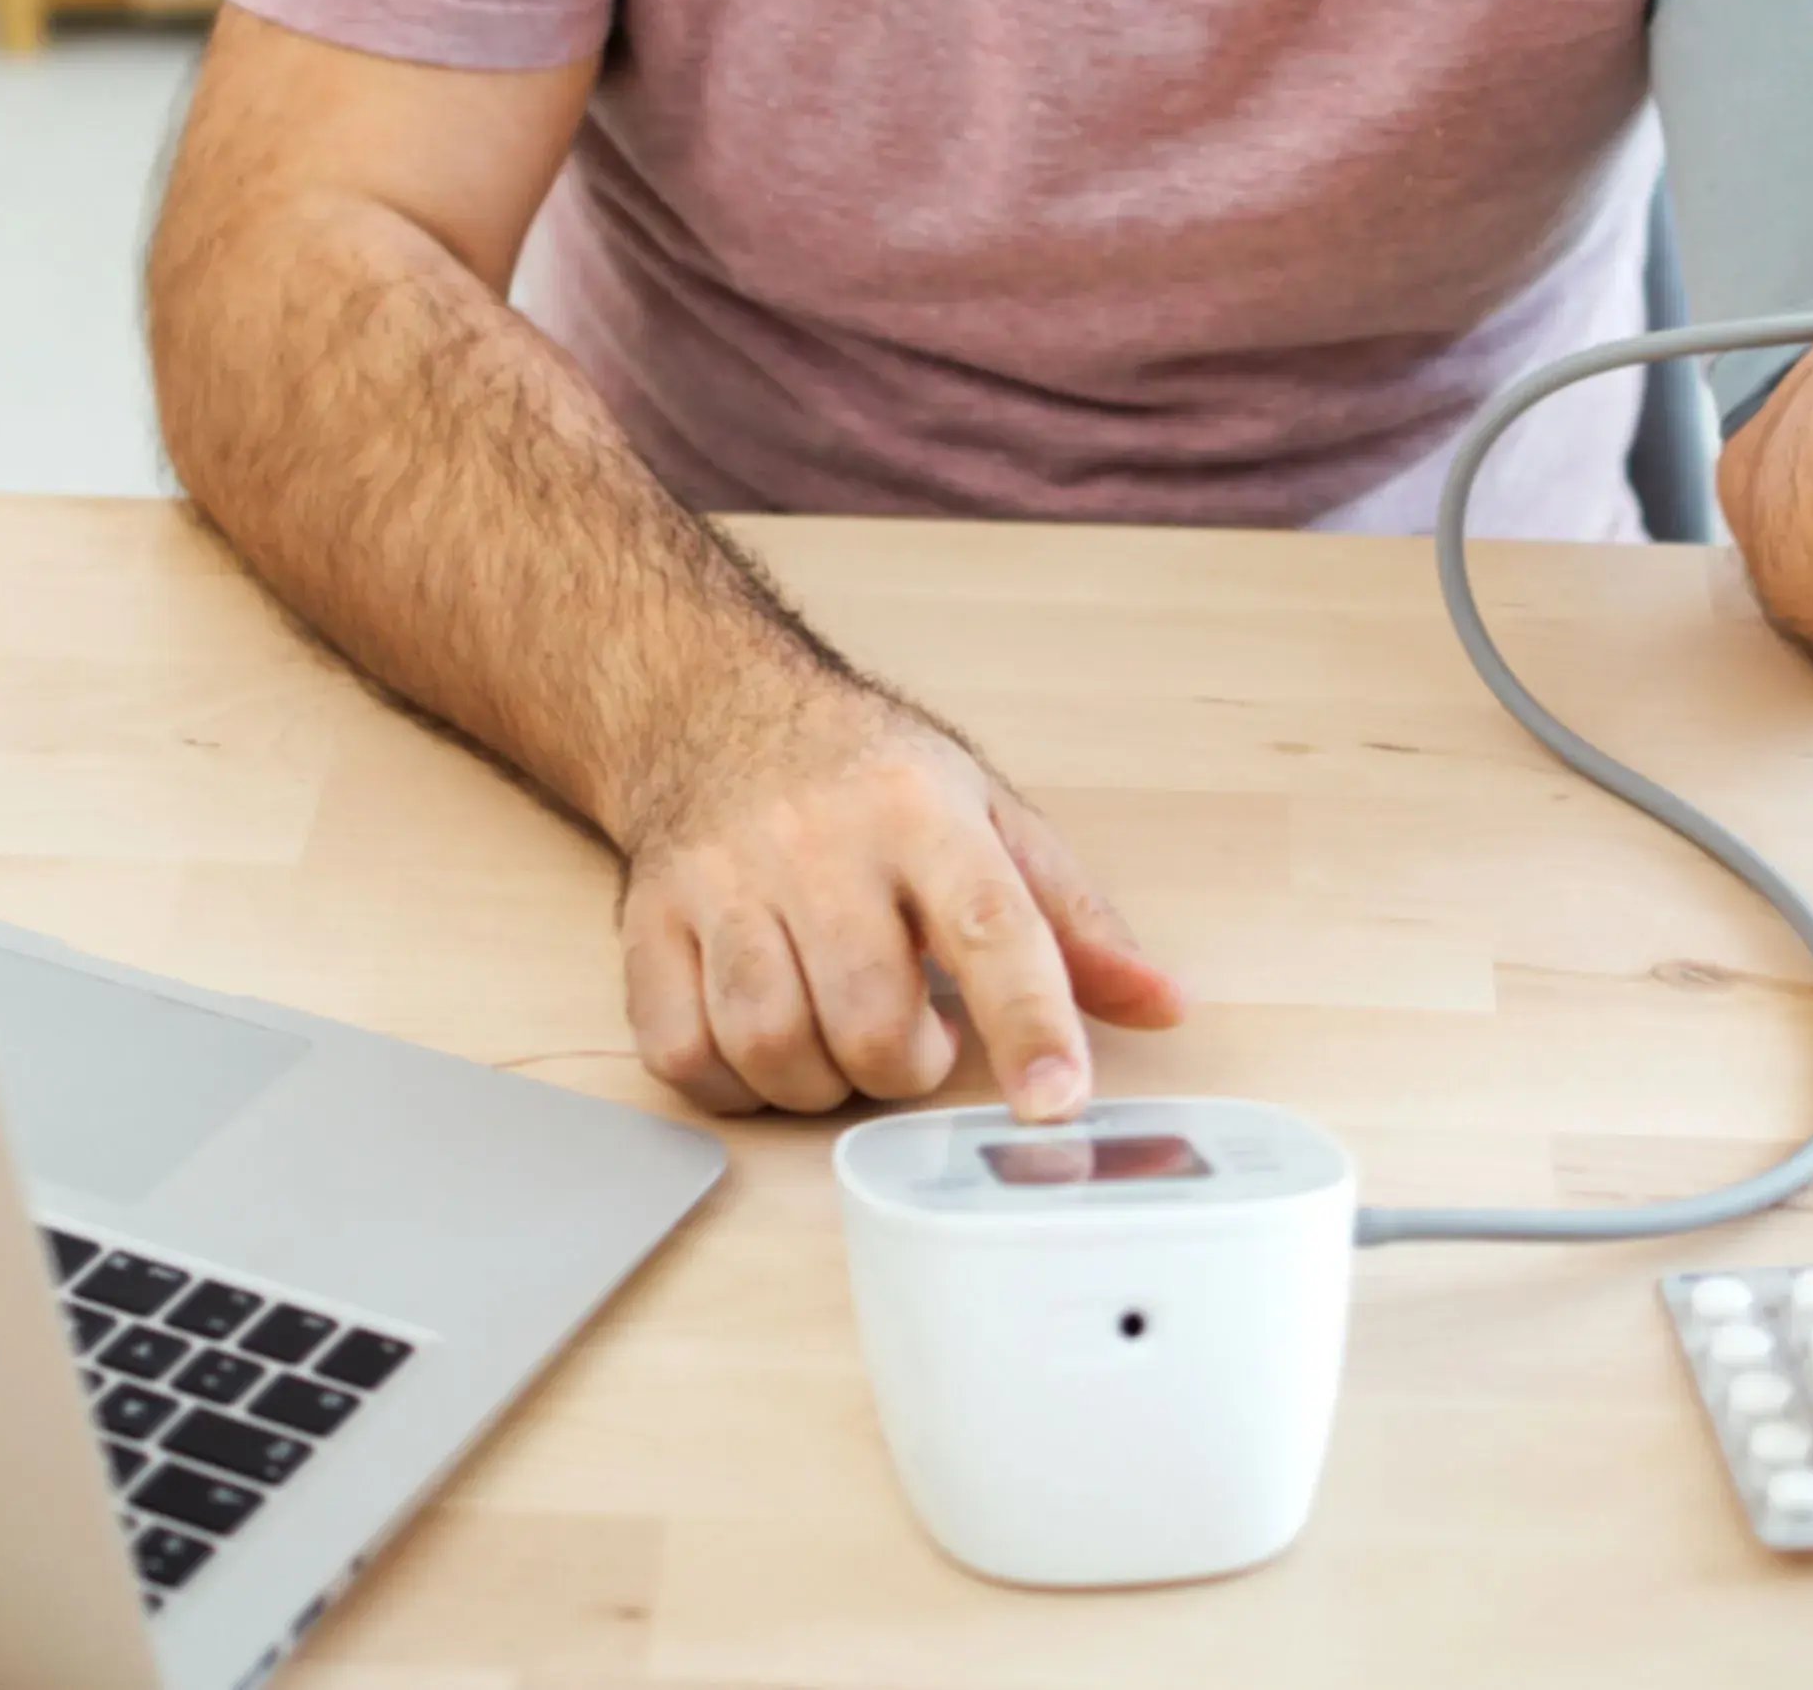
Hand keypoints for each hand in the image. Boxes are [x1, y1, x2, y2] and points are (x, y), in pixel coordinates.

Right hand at [613, 672, 1184, 1122]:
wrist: (713, 710)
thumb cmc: (869, 779)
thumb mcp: (987, 817)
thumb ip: (1074, 921)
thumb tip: (1164, 1006)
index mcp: (922, 812)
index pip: (990, 925)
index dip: (1030, 1022)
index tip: (1057, 1102)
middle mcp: (819, 844)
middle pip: (871, 1018)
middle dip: (907, 1065)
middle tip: (917, 1034)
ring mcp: (723, 882)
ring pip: (773, 1045)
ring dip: (819, 1079)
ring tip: (841, 1034)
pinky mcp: (649, 920)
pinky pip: (684, 1054)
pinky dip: (732, 1082)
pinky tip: (763, 1044)